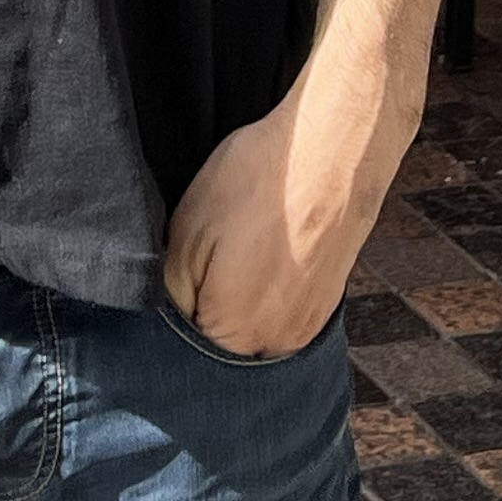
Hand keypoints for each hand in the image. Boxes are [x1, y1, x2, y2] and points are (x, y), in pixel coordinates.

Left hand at [160, 83, 394, 361]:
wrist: (333, 154)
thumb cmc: (259, 185)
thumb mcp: (187, 232)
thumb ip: (171, 291)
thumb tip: (169, 316)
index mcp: (232, 332)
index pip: (184, 346)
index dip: (178, 302)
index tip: (183, 268)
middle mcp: (273, 344)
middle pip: (221, 339)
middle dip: (209, 303)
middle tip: (213, 252)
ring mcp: (304, 328)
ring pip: (253, 327)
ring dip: (242, 297)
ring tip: (244, 248)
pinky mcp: (325, 306)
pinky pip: (282, 313)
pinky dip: (271, 288)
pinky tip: (269, 249)